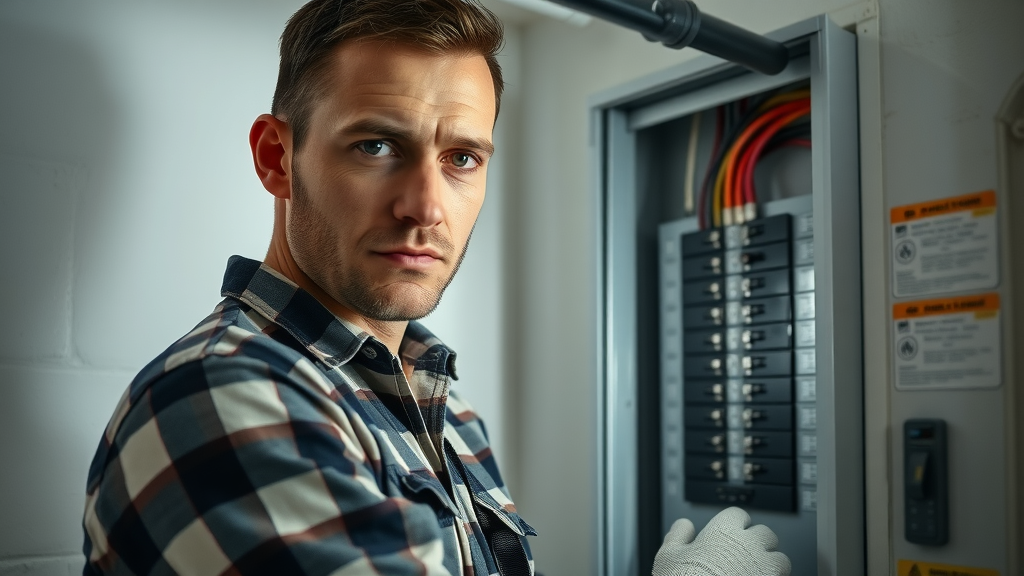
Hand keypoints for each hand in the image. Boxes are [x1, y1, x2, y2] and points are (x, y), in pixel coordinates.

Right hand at [651, 507, 790, 575]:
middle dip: (758, 542)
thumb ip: (677, 536)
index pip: (738, 514)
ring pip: (780, 558)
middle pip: (765, 533)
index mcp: (723, 531)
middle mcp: (747, 544)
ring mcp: (763, 566)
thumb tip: (683, 525)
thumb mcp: (668, 556)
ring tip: (759, 573)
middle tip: (746, 555)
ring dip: (772, 564)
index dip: (734, 524)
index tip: (730, 532)